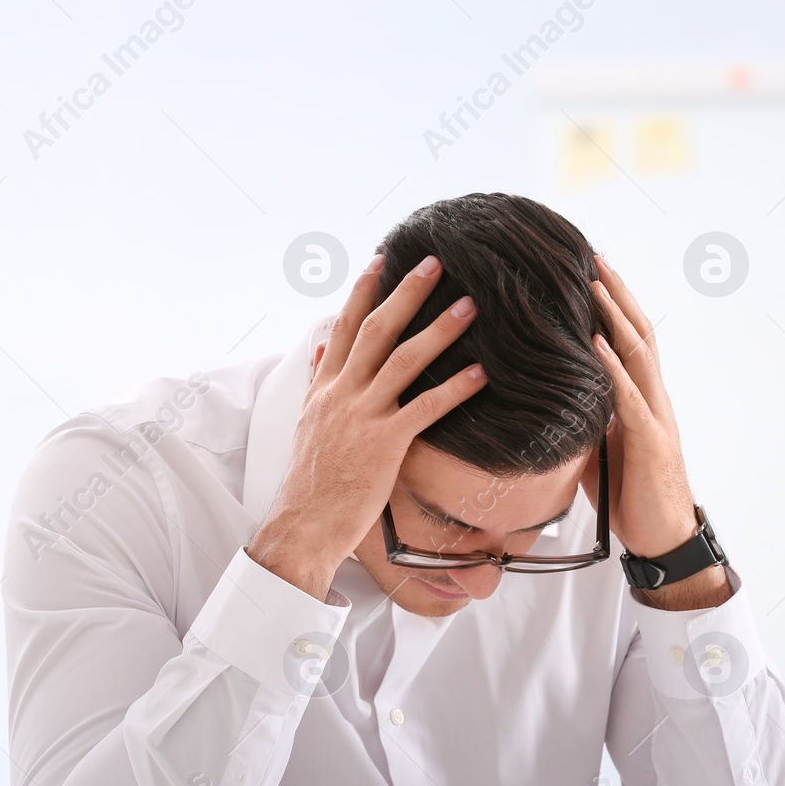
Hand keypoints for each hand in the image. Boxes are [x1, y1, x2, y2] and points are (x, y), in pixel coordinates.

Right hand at [247, 254, 485, 598]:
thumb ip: (319, 384)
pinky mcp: (384, 445)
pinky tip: (480, 374)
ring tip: (469, 306)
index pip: (344, 327)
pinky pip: (424, 409)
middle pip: (376, 330)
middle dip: (405, 293)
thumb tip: (323, 350)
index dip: (363, 292)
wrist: (304, 525)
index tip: (382, 260)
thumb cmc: (312, 483)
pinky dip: (453, 389)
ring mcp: (362, 417)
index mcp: (324, 389)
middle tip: (435, 263)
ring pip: (402, 361)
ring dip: (438, 330)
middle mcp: (341, 395)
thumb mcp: (307, 425)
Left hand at [583, 254, 730, 609]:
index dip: (613, 304)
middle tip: (594, 256)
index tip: (591, 271)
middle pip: (638, 333)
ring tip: (594, 284)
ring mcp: (655, 417)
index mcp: (641, 399)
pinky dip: (613, 368)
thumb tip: (549, 399)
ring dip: (615, 316)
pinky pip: (630, 398)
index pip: (629, 340)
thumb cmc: (629, 495)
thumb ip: (583, 418)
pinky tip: (595, 343)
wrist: (662, 538)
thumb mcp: (598, 449)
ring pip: (638, 354)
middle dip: (616, 294)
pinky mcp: (650, 442)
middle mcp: (653, 398)